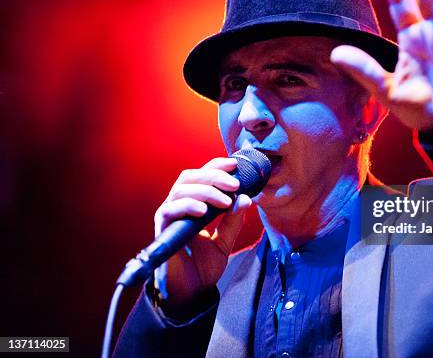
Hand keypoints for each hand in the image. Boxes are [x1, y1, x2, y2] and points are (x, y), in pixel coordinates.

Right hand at [154, 157, 250, 314]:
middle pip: (190, 177)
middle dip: (214, 176)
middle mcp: (178, 205)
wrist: (190, 293)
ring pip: (181, 190)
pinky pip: (171, 209)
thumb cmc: (203, 267)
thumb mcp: (225, 241)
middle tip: (234, 184)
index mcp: (192, 203)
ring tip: (225, 201)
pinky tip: (204, 211)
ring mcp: (168, 215)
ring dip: (205, 190)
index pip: (201, 175)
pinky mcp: (161, 228)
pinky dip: (188, 205)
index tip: (235, 164)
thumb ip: (233, 221)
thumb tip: (245, 198)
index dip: (216, 166)